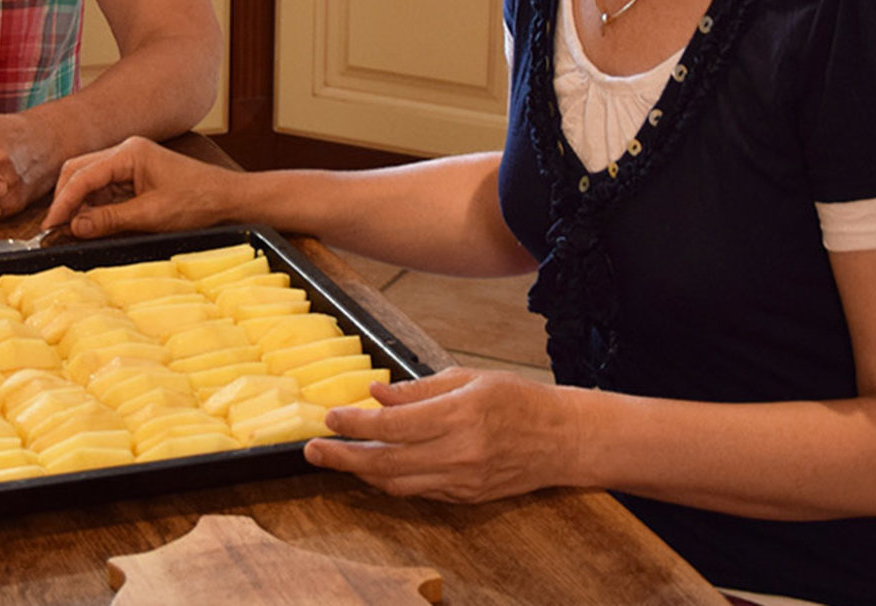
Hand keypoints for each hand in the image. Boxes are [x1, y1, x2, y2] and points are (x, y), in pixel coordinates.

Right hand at [41, 136, 242, 237]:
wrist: (226, 199)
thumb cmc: (196, 202)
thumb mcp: (150, 215)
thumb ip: (109, 220)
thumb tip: (74, 226)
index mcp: (129, 153)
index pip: (83, 175)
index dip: (63, 202)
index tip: (50, 225)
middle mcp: (126, 151)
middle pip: (80, 171)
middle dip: (65, 199)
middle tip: (54, 227)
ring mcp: (130, 162)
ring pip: (90, 180)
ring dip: (79, 203)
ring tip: (70, 229)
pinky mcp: (135, 175)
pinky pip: (105, 189)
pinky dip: (94, 206)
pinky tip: (89, 223)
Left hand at [305, 367, 582, 502]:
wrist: (563, 439)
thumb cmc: (518, 400)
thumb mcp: (468, 378)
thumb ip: (419, 389)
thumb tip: (376, 394)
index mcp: (459, 415)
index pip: (392, 426)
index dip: (355, 425)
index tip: (329, 418)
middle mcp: (459, 453)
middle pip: (385, 462)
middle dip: (343, 457)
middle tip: (313, 451)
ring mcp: (462, 480)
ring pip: (397, 484)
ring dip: (361, 473)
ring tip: (336, 459)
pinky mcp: (466, 497)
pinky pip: (418, 492)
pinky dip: (391, 481)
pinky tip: (374, 469)